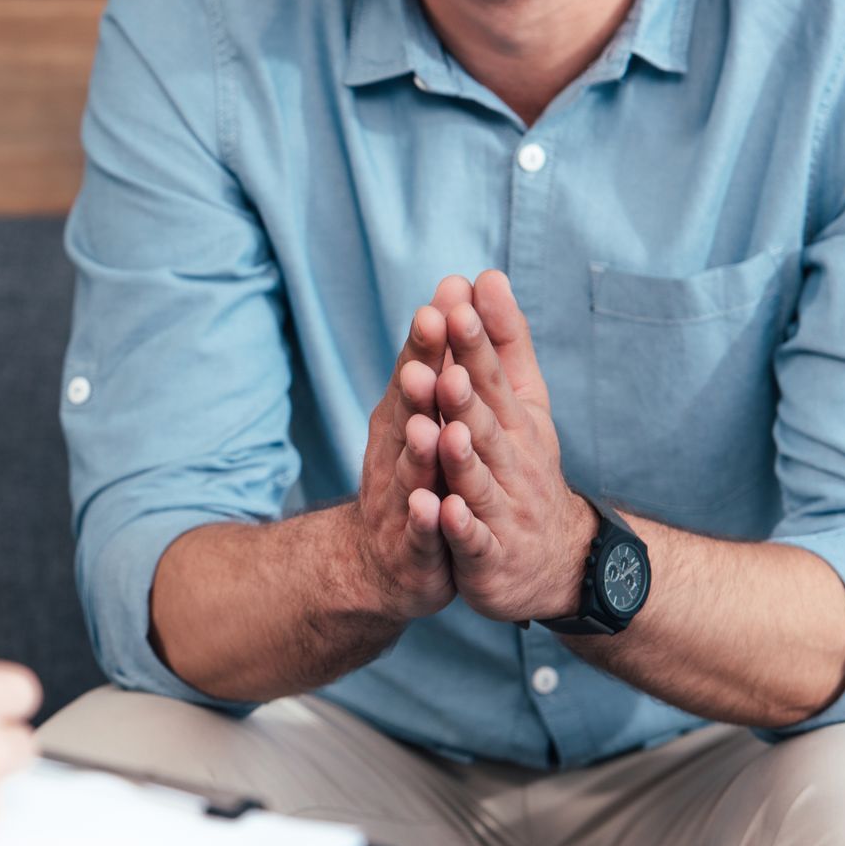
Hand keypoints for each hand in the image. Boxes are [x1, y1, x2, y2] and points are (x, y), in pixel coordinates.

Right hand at [343, 274, 474, 620]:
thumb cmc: (417, 474)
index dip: (429, 340)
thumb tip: (457, 284)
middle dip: (421, 378)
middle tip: (431, 344)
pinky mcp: (414, 547)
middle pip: (410, 412)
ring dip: (421, 449)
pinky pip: (421, 533)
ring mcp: (402, 500)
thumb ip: (442, 355)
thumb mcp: (427, 411)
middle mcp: (397, 452)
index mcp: (407, 417)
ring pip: (413, 471)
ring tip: (431, 427)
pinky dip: (426, 521)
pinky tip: (432, 508)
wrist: (387, 561)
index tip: (443, 299)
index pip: (419, 371)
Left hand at [432, 271, 596, 623]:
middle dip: (462, 395)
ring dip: (460, 456)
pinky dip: (459, 527)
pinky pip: (473, 540)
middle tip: (442, 363)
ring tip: (443, 430)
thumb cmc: (525, 467)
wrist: (555, 559)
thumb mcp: (521, 402)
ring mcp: (502, 508)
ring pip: (477, 480)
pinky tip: (442, 512)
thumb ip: (502, 343)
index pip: (490, 374)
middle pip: (483, 424)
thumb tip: (486, 276)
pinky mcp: (488, 553)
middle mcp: (512, 460)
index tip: (456, 303)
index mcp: (513, 421)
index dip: (474, 342)